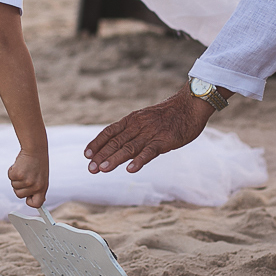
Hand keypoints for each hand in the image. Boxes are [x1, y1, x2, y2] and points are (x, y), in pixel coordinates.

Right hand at [8, 149, 47, 208]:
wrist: (35, 149)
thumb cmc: (38, 163)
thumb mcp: (41, 178)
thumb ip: (37, 189)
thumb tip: (31, 200)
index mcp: (43, 188)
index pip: (37, 204)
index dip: (30, 201)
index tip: (27, 198)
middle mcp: (35, 186)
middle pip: (19, 195)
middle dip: (19, 186)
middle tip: (25, 176)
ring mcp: (27, 181)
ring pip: (13, 186)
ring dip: (16, 178)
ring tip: (23, 169)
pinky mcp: (18, 174)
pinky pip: (10, 177)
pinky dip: (11, 171)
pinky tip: (19, 165)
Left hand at [84, 87, 216, 173]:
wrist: (190, 105)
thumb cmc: (169, 114)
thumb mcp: (146, 119)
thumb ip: (134, 130)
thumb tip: (121, 144)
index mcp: (132, 120)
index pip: (110, 132)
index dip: (97, 143)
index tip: (86, 154)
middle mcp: (138, 126)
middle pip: (115, 142)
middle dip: (101, 155)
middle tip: (90, 169)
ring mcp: (150, 133)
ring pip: (129, 147)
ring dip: (114, 159)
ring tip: (102, 169)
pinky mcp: (164, 141)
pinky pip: (149, 152)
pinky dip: (139, 160)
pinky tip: (130, 169)